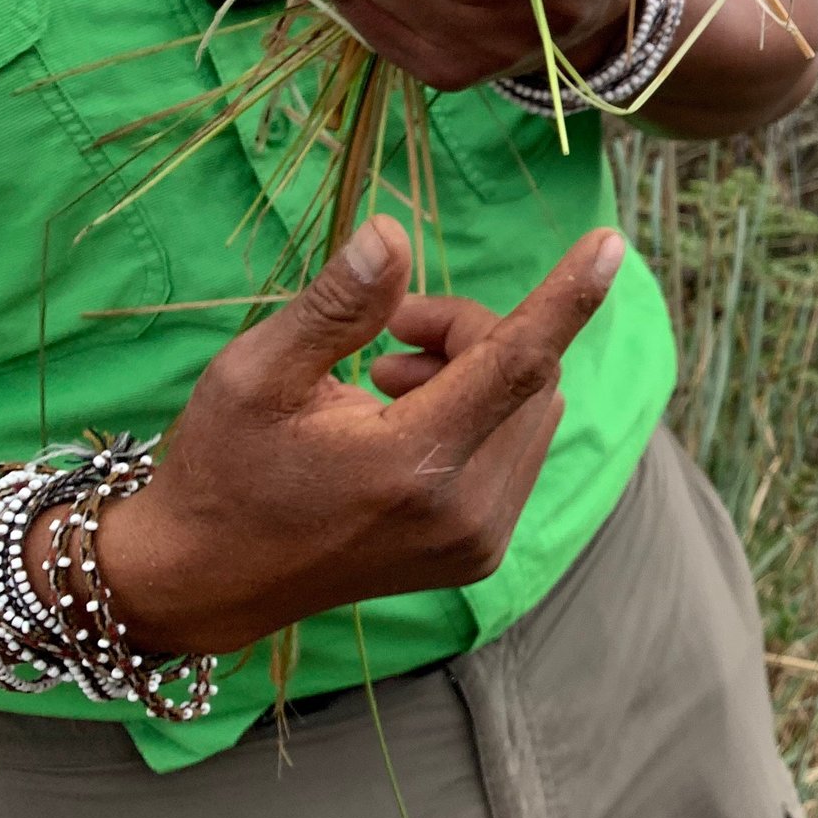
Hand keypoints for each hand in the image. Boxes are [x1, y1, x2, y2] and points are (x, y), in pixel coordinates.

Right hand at [94, 215, 622, 655]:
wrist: (205, 584)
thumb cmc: (222, 468)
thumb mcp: (253, 375)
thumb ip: (334, 307)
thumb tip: (393, 233)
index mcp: (411, 465)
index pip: (517, 364)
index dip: (567, 298)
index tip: (611, 244)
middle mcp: (464, 511)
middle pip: (528, 376)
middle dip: (471, 332)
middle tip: (387, 334)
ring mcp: (480, 540)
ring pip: (532, 409)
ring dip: (477, 371)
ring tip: (384, 381)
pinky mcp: (482, 552)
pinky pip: (519, 448)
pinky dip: (481, 414)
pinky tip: (405, 422)